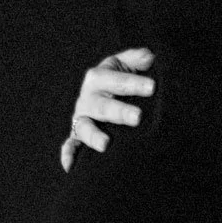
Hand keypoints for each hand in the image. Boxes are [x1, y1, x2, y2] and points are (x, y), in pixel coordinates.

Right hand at [61, 47, 155, 170]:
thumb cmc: (121, 79)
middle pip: (102, 105)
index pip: (114, 79)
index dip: (132, 82)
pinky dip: (69, 154)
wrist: (108, 96)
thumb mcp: (126, 64)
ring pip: (85, 126)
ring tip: (106, 144)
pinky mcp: (78, 135)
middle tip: (138, 117)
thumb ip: (136, 58)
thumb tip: (149, 56)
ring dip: (94, 135)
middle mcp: (88, 98)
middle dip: (119, 112)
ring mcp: (82, 118)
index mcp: (99, 78)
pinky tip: (70, 166)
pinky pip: (71, 144)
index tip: (152, 87)